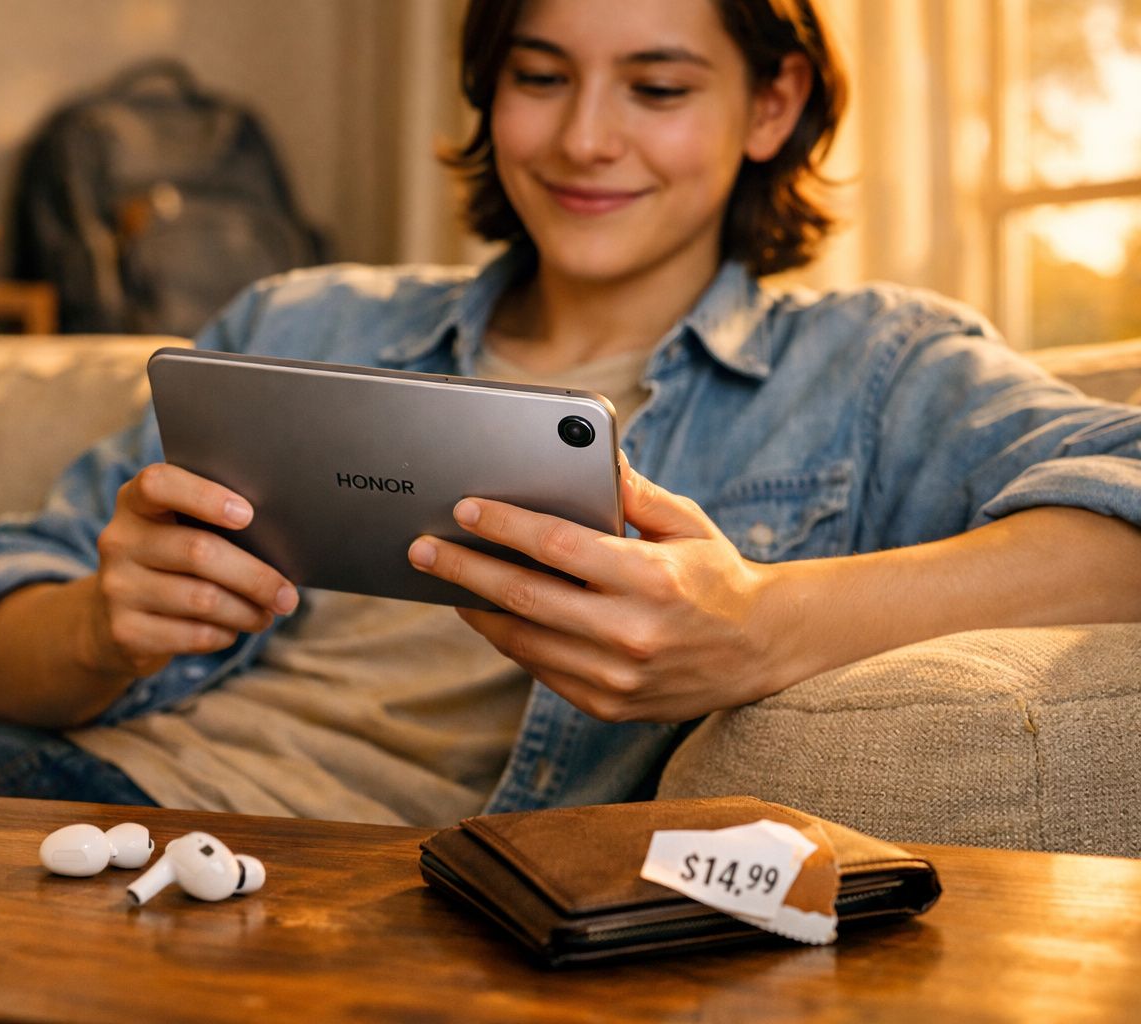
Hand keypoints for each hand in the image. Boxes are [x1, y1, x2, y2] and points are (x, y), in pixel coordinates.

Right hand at [87, 463, 298, 680]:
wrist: (110, 622)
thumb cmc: (167, 565)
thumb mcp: (174, 532)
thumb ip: (211, 524)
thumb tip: (279, 544)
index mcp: (134, 502)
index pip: (159, 484)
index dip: (205, 496)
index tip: (248, 515)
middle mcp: (119, 540)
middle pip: (198, 551)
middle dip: (254, 576)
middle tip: (288, 595)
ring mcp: (117, 588)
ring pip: (203, 599)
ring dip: (247, 611)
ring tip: (268, 614)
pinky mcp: (125, 632)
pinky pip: (193, 634)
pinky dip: (224, 634)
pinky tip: (232, 630)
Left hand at [407, 453, 783, 722]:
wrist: (762, 650)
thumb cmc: (717, 575)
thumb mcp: (687, 523)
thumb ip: (634, 492)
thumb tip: (590, 454)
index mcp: (651, 579)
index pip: (557, 547)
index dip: (504, 526)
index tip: (464, 509)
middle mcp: (632, 633)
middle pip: (524, 597)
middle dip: (464, 570)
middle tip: (422, 549)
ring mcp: (618, 678)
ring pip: (523, 641)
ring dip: (476, 610)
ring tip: (445, 582)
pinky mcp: (608, 706)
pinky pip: (541, 671)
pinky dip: (511, 641)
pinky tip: (490, 616)